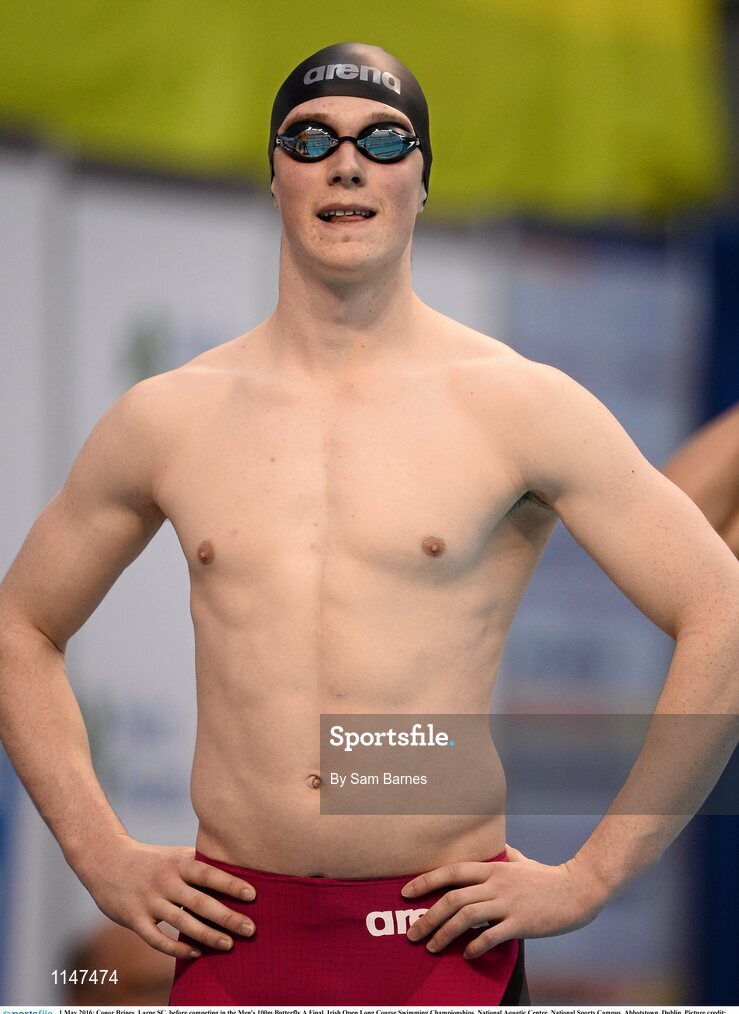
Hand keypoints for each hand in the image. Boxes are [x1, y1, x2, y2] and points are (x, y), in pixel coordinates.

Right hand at [75, 835, 256, 958]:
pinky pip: (157, 939)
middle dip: (227, 917)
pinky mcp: (134, 918)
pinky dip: (177, 949)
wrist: (105, 859)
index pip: (209, 874)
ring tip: (228, 945)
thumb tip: (232, 872)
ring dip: (207, 936)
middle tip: (250, 929)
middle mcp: (165, 881)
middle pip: (200, 902)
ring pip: (182, 923)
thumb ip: (197, 864)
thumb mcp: (173, 855)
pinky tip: (196, 954)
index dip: (231, 884)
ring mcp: (149, 901)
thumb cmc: (149, 860)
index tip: (253, 896)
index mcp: (178, 863)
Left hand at [401, 844, 603, 958]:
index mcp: (493, 868)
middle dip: (428, 916)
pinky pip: (491, 936)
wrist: (577, 890)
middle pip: (452, 898)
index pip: (451, 871)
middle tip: (411, 932)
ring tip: (430, 947)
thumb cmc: (546, 876)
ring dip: (444, 934)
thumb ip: (502, 856)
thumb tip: (493, 849)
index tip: (406, 892)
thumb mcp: (520, 861)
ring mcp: (508, 903)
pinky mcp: (521, 922)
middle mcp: (496, 883)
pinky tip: (465, 955)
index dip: (426, 881)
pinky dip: (474, 947)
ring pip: (466, 916)